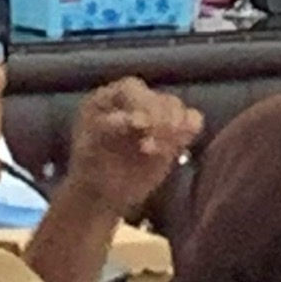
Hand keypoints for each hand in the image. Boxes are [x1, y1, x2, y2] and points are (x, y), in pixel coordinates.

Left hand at [61, 77, 204, 217]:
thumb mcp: (88, 146)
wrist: (102, 192)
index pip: (132, 89)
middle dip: (159, 122)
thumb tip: (135, 120)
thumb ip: (107, 128)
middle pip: (161, 98)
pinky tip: (175, 149)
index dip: (139, 105)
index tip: (138, 126)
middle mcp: (138, 100)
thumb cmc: (90, 166)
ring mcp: (159, 116)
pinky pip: (193, 121)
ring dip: (173, 130)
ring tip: (154, 151)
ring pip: (179, 109)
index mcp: (111, 97)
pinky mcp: (176, 133)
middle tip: (147, 148)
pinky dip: (189, 131)